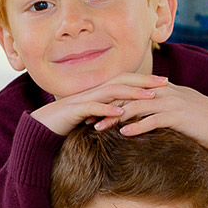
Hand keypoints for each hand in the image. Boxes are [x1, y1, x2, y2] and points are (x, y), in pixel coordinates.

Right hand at [29, 74, 169, 136]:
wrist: (42, 127)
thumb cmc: (68, 123)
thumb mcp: (93, 118)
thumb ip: (109, 114)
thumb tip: (127, 116)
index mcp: (99, 92)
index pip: (125, 81)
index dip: (144, 80)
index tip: (165, 82)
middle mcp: (93, 91)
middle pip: (122, 80)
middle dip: (144, 81)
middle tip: (166, 83)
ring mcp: (84, 99)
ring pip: (111, 91)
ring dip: (132, 93)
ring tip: (150, 97)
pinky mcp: (75, 110)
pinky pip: (93, 107)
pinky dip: (107, 109)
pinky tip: (121, 113)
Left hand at [102, 83, 207, 154]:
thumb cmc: (199, 122)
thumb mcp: (177, 110)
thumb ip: (159, 109)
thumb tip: (141, 116)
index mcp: (162, 89)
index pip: (131, 90)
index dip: (111, 98)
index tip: (94, 109)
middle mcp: (164, 92)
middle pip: (129, 96)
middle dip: (106, 106)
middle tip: (87, 117)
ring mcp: (171, 103)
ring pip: (136, 107)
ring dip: (115, 117)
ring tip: (98, 128)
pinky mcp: (177, 116)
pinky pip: (152, 120)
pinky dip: (136, 127)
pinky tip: (123, 134)